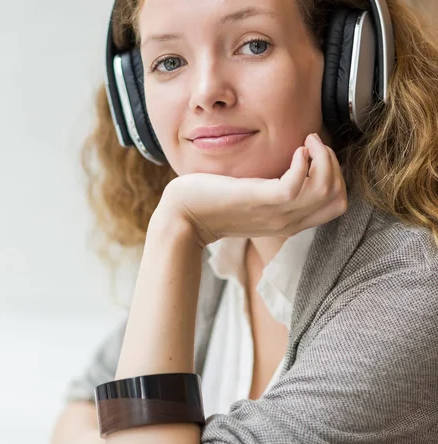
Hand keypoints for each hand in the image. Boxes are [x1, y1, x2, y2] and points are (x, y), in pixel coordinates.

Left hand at [156, 133, 347, 247]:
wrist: (184, 216)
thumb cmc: (214, 202)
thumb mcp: (254, 198)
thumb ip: (276, 189)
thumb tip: (294, 163)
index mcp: (288, 221)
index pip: (337, 206)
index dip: (336, 176)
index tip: (315, 155)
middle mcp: (287, 221)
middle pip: (338, 198)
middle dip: (334, 164)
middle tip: (313, 145)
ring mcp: (275, 212)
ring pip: (326, 189)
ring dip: (324, 157)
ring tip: (307, 142)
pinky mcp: (259, 200)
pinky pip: (297, 184)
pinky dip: (304, 161)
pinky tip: (294, 150)